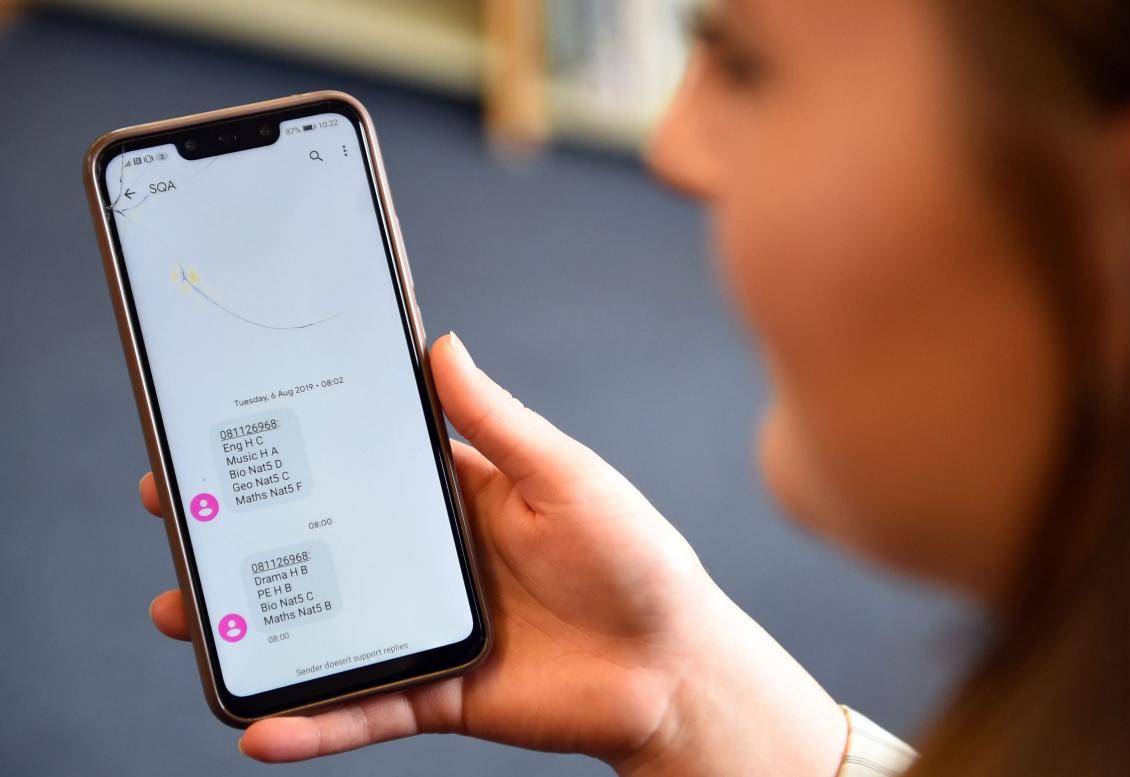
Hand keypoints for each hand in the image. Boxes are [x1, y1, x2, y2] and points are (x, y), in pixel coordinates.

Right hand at [141, 333, 846, 774]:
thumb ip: (498, 423)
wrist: (675, 665)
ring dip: (255, 626)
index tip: (226, 431)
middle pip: (320, 544)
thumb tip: (440, 347)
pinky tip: (264, 726)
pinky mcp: (439, 692)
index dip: (295, 449)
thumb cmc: (633, 557)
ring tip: (187, 614)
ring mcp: (427, 629)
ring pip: (323, 628)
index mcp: (456, 496)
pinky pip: (366, 710)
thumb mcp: (565, 476)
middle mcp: (430, 561)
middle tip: (179, 514)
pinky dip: (316, 723)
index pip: (358, 466)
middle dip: (247, 532)